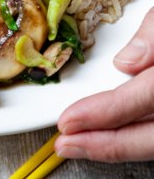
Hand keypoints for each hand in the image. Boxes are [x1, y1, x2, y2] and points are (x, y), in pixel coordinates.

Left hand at [55, 8, 153, 161]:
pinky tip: (111, 138)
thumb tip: (125, 62)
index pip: (144, 99)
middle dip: (104, 145)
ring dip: (118, 148)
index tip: (69, 119)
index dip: (103, 113)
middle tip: (66, 144)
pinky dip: (137, 141)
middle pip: (152, 138)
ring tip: (81, 145)